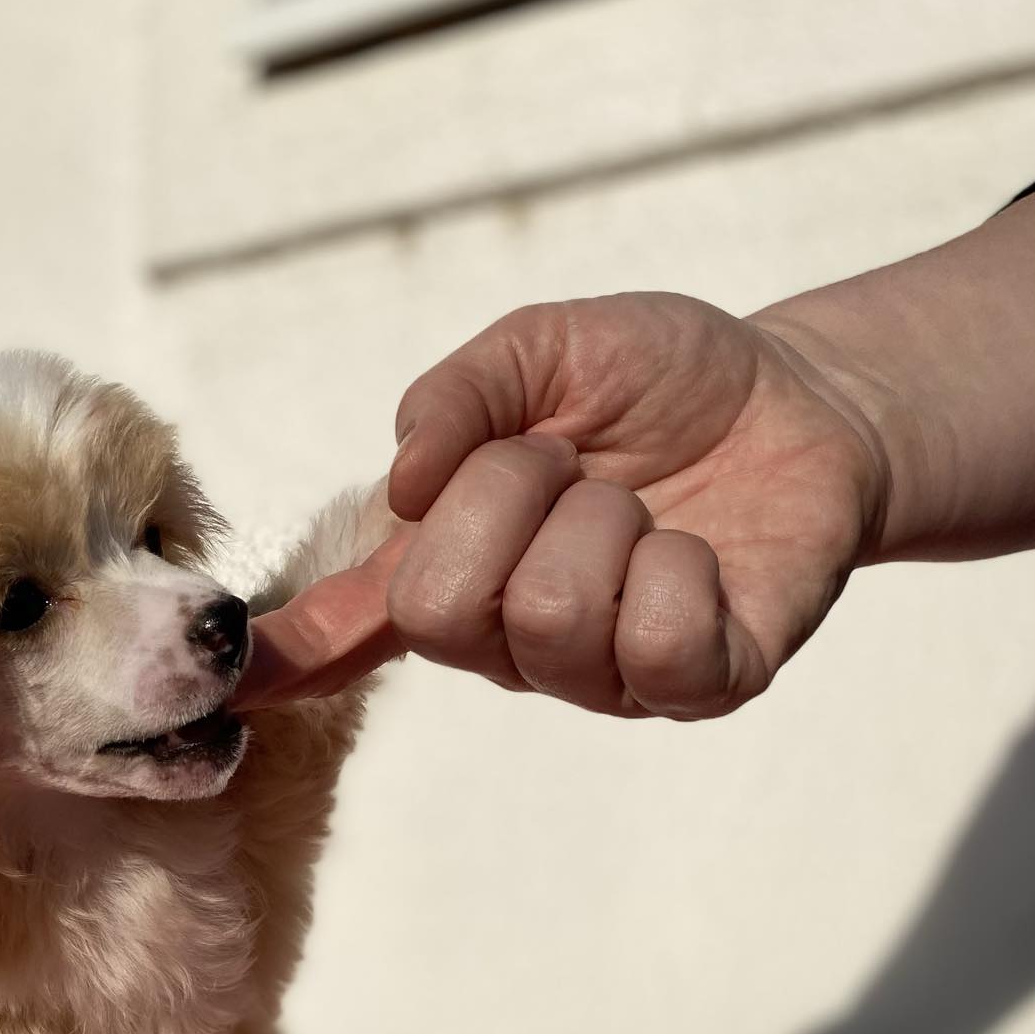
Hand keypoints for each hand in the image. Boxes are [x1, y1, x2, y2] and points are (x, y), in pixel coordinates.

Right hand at [240, 293, 890, 717]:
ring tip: (642, 502)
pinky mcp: (695, 686)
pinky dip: (684, 569)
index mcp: (452, 565)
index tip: (229, 681)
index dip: (288, 657)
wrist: (805, 402)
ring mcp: (598, 676)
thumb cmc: (662, 383)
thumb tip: (404, 476)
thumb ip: (462, 392)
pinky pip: (659, 646)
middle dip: (506, 496)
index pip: (349, 629)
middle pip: (441, 608)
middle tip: (570, 463)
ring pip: (549, 617)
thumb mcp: (547, 347)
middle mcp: (508, 640)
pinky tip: (698, 552)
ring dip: (606, 521)